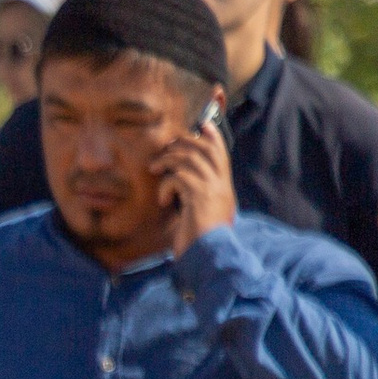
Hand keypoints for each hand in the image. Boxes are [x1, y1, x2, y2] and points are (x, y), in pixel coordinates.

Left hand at [152, 117, 234, 257]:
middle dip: (182, 143)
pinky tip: (163, 201)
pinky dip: (165, 185)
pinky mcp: (199, 197)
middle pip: (205, 148)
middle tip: (164, 151)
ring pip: (190, 158)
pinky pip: (178, 177)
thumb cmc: (198, 242)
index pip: (221, 152)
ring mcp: (212, 190)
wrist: (208, 258)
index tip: (205, 120)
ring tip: (154, 170)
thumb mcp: (198, 214)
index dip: (213, 134)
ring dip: (168, 161)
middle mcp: (221, 185)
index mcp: (223, 188)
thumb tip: (178, 180)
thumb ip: (194, 195)